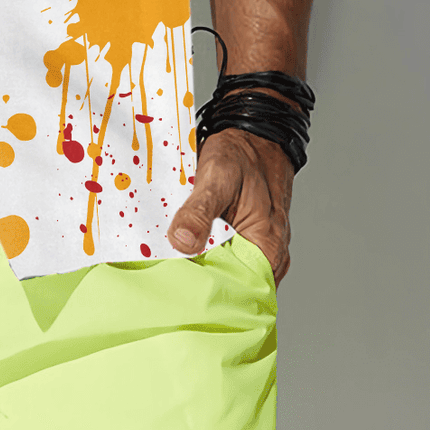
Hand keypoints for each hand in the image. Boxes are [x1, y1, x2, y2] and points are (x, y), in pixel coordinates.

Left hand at [167, 126, 294, 283]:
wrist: (253, 135)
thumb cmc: (242, 154)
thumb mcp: (218, 177)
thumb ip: (200, 211)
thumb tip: (181, 243)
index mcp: (267, 249)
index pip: (238, 291)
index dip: (208, 294)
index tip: (175, 292)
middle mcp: (265, 256)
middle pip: (228, 284)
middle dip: (198, 283)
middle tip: (162, 280)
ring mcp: (252, 248)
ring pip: (222, 269)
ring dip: (197, 266)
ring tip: (164, 266)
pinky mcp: (239, 238)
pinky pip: (219, 254)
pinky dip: (200, 251)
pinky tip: (177, 247)